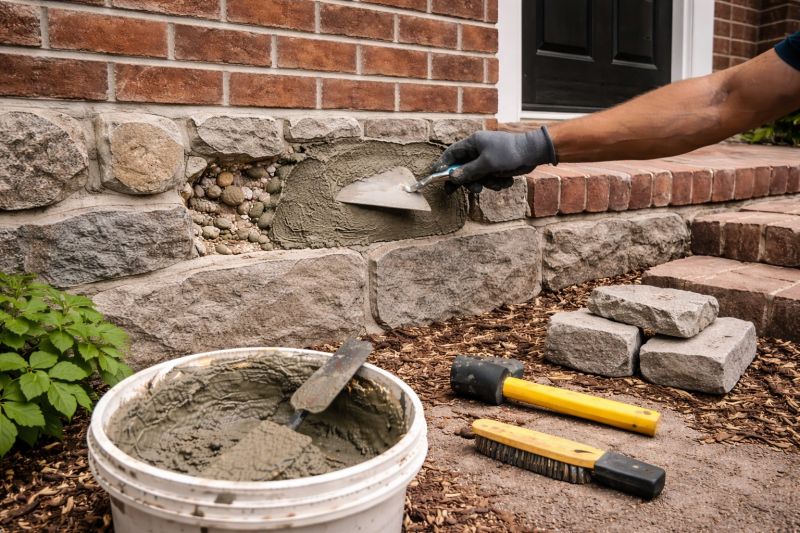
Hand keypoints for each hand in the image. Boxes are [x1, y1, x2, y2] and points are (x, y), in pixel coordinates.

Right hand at [433, 127, 557, 193]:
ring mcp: (487, 159)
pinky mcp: (496, 167)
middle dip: (468, 181)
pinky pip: (489, 179)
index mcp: (473, 143)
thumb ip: (468, 172)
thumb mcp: (487, 164)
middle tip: (467, 190)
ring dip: (486, 183)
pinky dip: (496, 182)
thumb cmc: (510, 153)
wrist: (533, 153)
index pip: (451, 153)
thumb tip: (452, 178)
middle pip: (463, 168)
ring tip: (497, 183)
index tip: (435, 176)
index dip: (442, 165)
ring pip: (477, 177)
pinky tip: (506, 180)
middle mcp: (478, 150)